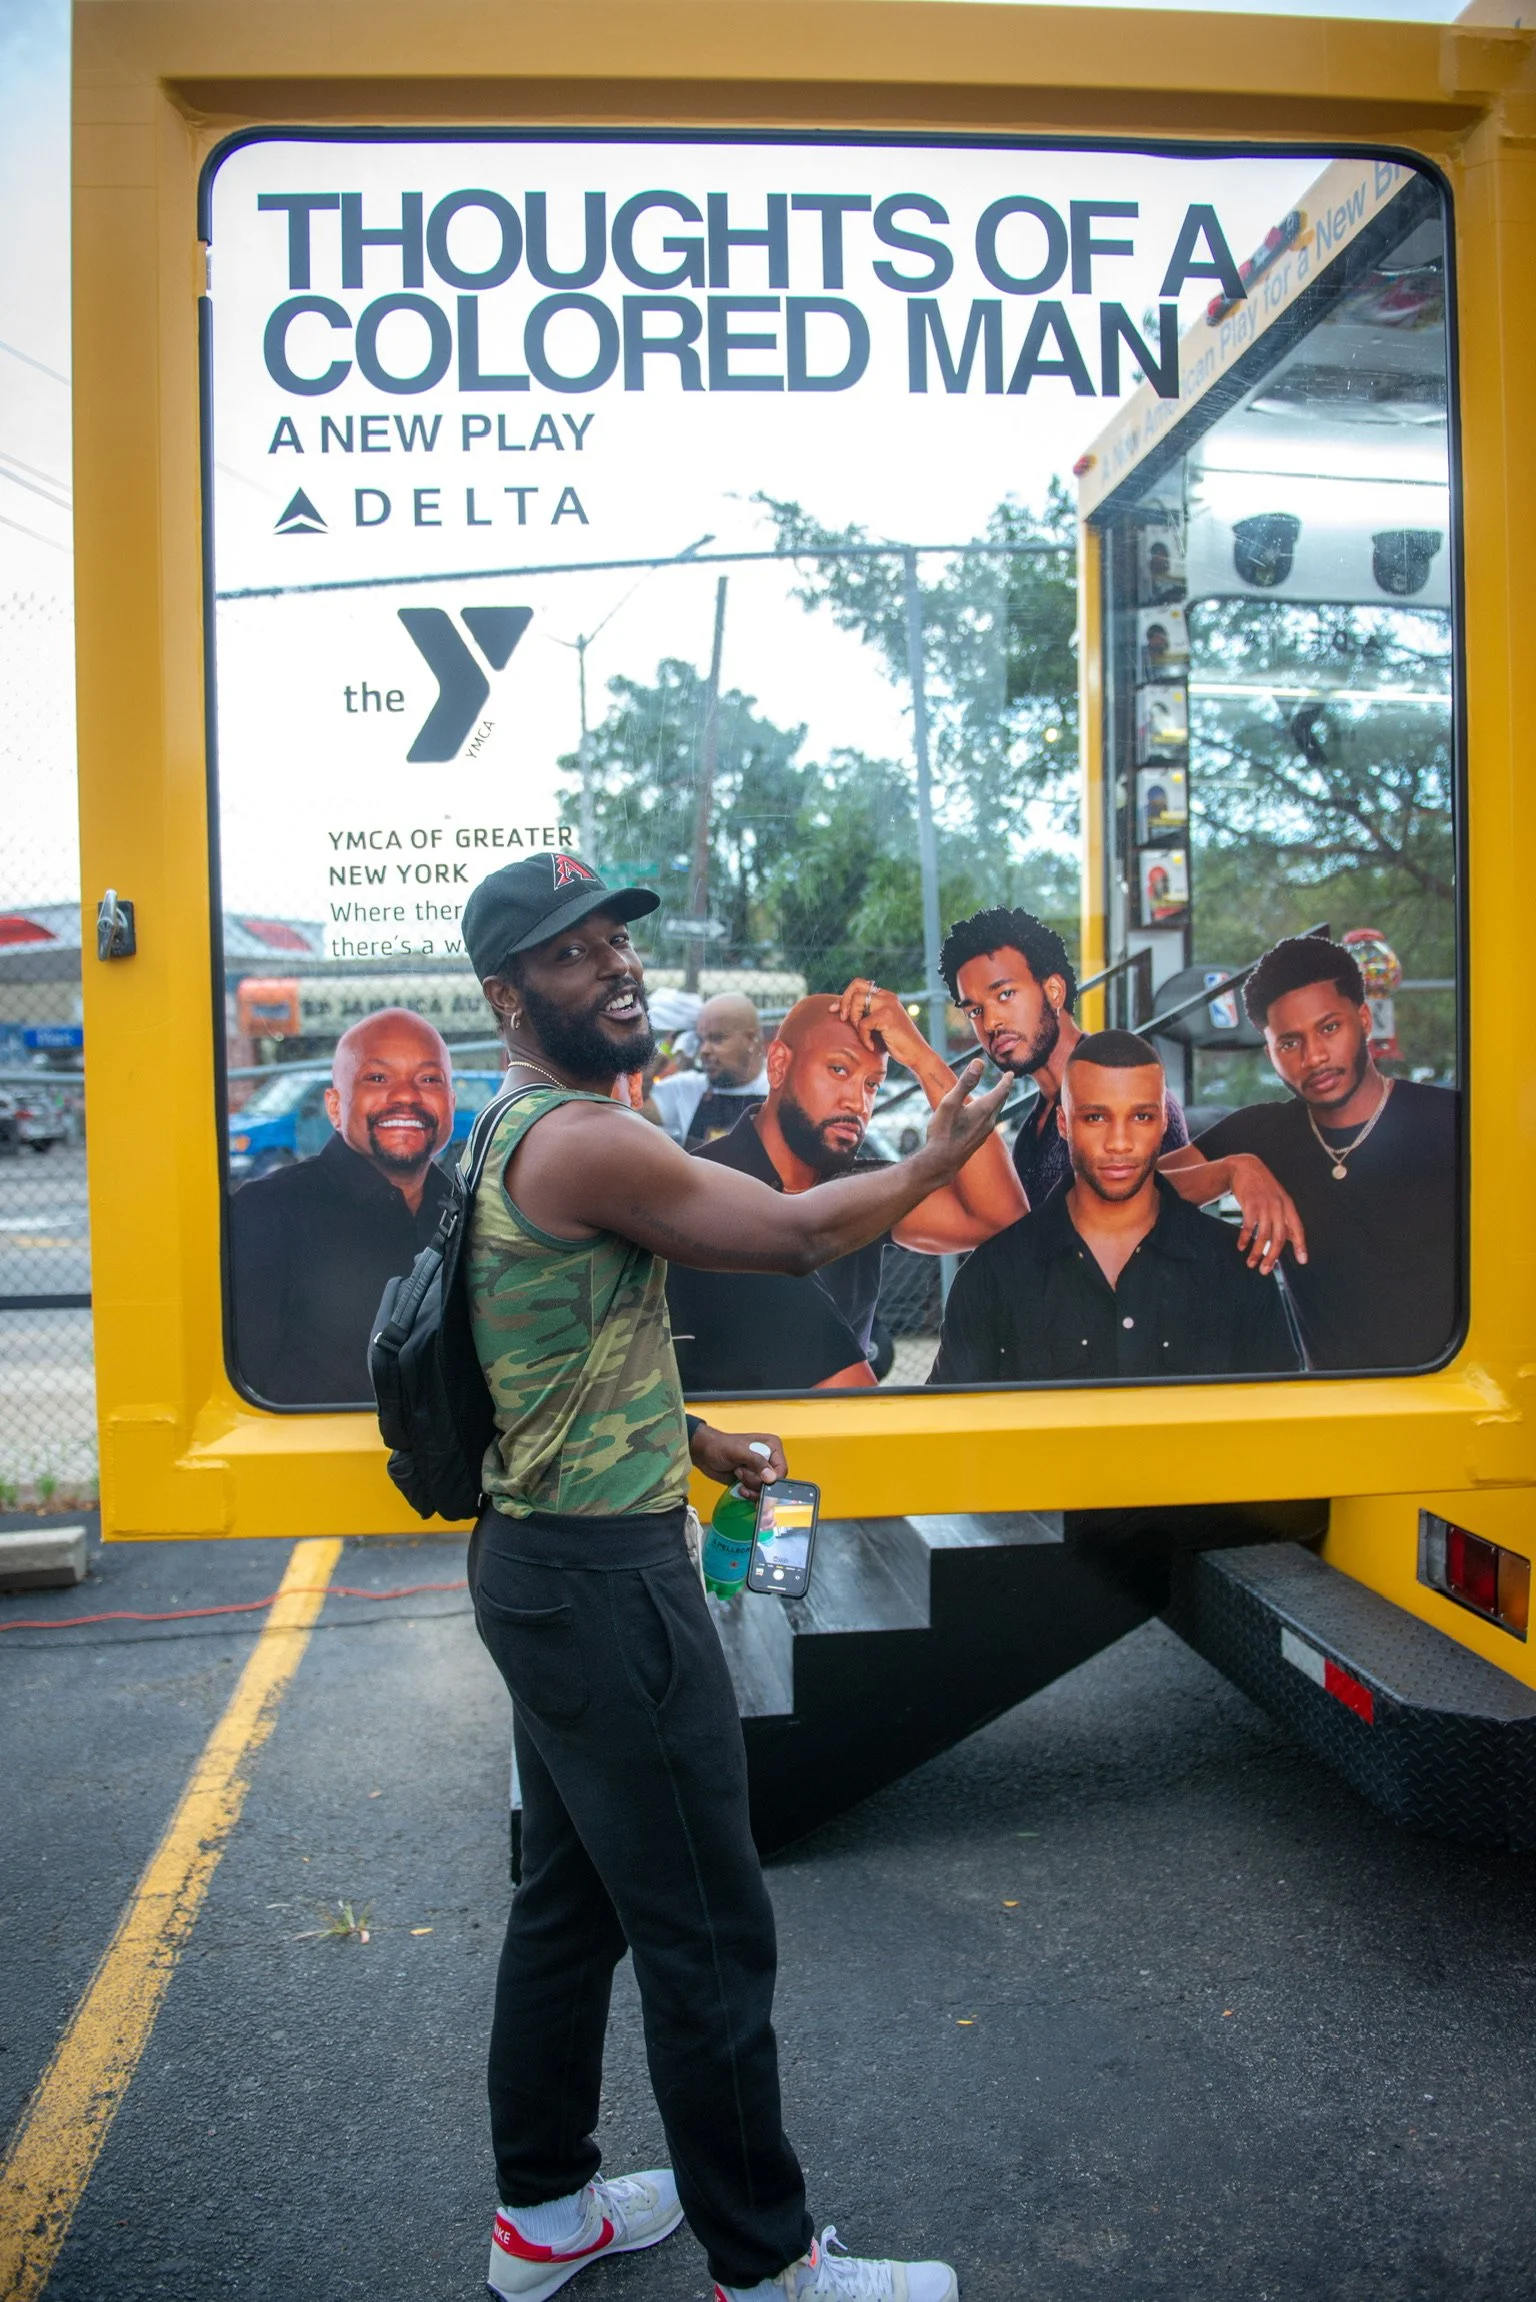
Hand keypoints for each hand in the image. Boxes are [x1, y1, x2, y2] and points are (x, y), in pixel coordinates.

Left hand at [688, 1423, 787, 1493]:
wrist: (704, 1454)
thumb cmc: (720, 1446)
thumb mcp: (739, 1452)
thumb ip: (757, 1462)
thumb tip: (771, 1478)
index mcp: (772, 1447)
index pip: (782, 1469)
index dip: (772, 1479)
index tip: (760, 1481)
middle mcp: (769, 1460)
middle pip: (774, 1483)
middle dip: (756, 1482)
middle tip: (741, 1472)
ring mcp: (760, 1472)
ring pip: (764, 1491)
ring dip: (750, 1487)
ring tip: (738, 1474)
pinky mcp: (752, 1482)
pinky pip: (757, 1495)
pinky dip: (748, 1494)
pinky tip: (739, 1487)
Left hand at [830, 979, 934, 1070]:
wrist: (916, 1054)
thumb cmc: (895, 1043)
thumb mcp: (878, 1025)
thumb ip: (866, 1014)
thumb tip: (840, 1010)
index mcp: (885, 996)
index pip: (859, 985)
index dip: (843, 996)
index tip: (833, 1010)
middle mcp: (887, 996)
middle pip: (856, 986)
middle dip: (844, 1001)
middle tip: (842, 1019)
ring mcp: (888, 1004)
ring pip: (856, 1001)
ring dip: (854, 1020)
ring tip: (862, 1034)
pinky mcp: (887, 1016)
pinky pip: (862, 1024)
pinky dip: (863, 1038)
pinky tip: (871, 1047)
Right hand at [922, 1060, 1010, 1175]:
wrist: (942, 1162)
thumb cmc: (943, 1132)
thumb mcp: (950, 1103)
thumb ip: (965, 1082)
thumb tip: (979, 1062)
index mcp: (984, 1109)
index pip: (1001, 1091)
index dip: (1006, 1080)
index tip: (1011, 1073)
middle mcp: (988, 1121)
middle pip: (1000, 1102)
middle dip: (1003, 1090)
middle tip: (1006, 1081)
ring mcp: (984, 1133)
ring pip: (995, 1113)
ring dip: (997, 1102)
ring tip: (995, 1096)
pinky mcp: (978, 1141)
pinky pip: (988, 1122)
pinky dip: (989, 1113)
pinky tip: (981, 1117)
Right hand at [1225, 1153, 1307, 1272]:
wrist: (1245, 1167)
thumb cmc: (1262, 1186)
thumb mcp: (1277, 1199)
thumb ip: (1284, 1218)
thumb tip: (1291, 1238)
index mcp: (1287, 1206)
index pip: (1297, 1229)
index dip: (1300, 1245)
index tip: (1302, 1260)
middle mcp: (1278, 1207)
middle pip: (1278, 1237)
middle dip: (1272, 1256)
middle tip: (1266, 1270)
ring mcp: (1264, 1206)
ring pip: (1263, 1235)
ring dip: (1257, 1252)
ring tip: (1252, 1263)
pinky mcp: (1250, 1205)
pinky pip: (1249, 1227)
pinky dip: (1245, 1239)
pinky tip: (1241, 1247)